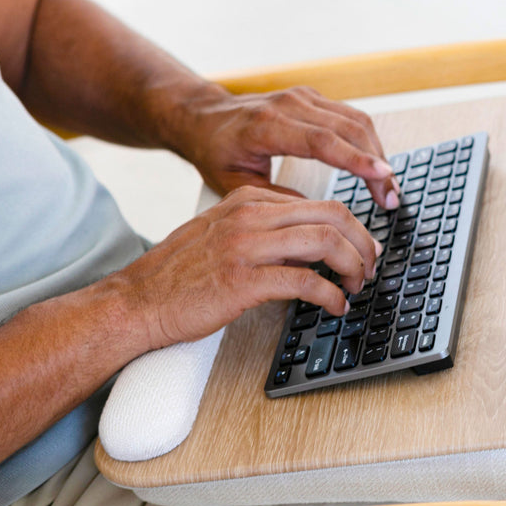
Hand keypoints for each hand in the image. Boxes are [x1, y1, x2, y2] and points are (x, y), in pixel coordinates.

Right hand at [108, 186, 380, 350]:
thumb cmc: (178, 276)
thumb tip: (310, 249)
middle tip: (370, 267)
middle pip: (333, 215)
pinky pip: (306, 282)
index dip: (351, 227)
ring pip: (326, 242)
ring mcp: (246, 246)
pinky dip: (331, 295)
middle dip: (363, 242)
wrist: (135, 302)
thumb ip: (265, 233)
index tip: (361, 249)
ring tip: (357, 286)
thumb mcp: (223, 236)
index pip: (318, 203)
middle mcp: (250, 216)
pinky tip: (335, 306)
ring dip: (354, 266)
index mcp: (247, 200)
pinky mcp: (243, 281)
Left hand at [169, 85, 400, 207]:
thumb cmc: (216, 150)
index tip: (383, 177)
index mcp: (267, 126)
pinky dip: (368, 142)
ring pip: (356, 120)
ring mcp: (303, 97)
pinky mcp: (312, 97)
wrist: (203, 116)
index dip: (357, 160)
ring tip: (389, 188)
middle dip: (376, 164)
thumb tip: (316, 218)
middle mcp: (289, 104)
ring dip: (378, 153)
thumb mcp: (236, 183)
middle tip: (392, 199)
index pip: (323, 140)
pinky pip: (350, 116)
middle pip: (349, 129)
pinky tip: (375, 166)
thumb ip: (277, 198)